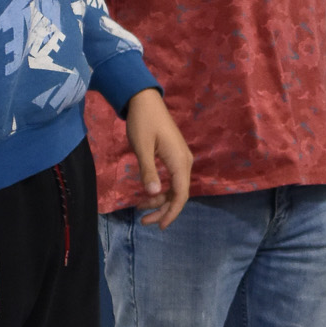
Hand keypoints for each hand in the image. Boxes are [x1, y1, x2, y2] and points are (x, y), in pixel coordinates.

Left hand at [126, 88, 192, 227]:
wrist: (145, 100)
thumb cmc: (142, 122)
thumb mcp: (142, 147)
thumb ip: (148, 171)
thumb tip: (155, 194)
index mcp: (179, 161)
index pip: (181, 194)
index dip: (171, 212)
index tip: (160, 225)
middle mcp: (185, 162)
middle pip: (179, 194)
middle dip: (163, 209)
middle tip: (144, 221)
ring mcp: (181, 159)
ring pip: (175, 187)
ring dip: (160, 200)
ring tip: (140, 208)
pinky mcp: (174, 156)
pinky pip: (172, 179)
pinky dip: (161, 189)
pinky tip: (148, 194)